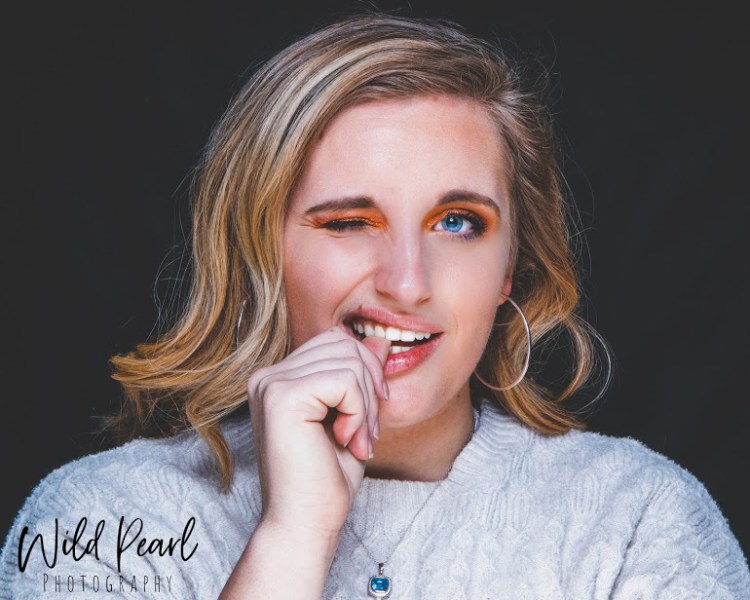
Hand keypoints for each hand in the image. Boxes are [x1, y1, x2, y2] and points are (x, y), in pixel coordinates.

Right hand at [247, 326, 389, 538]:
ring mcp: (271, 384)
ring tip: (358, 441)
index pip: (335, 342)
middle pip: (344, 345)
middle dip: (370, 388)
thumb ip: (361, 377)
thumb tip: (379, 339)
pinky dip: (358, 412)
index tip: (369, 418)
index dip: (365, 372)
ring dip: (366, 404)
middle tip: (367, 434)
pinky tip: (348, 441)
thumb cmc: (326, 479)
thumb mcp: (353, 417)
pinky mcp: (282, 397)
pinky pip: (344, 380)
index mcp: (279, 378)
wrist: (305, 525)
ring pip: (348, 360)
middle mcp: (268, 376)